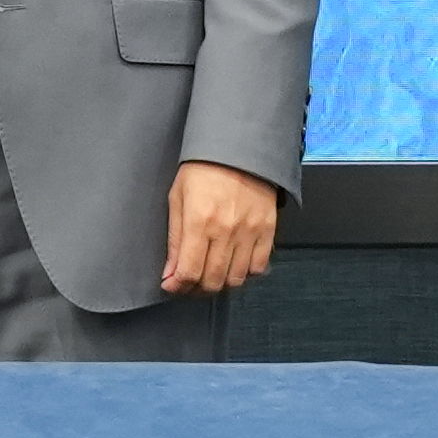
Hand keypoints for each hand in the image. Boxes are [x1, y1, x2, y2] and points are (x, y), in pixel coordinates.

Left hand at [161, 159, 280, 295]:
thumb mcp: (177, 198)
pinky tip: (233, 264)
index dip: (177, 286)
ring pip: (235, 279)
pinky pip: (258, 267)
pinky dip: (245, 273)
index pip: (189, 271)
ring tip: (209, 275)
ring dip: (220, 283)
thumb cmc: (202, 169)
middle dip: (196, 289)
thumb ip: (174, 239)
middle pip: (212, 280)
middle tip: (188, 283)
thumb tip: (170, 273)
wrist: (238, 148)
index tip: (171, 285)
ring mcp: (249, 232)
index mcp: (199, 221)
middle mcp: (226, 231)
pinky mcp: (267, 230)